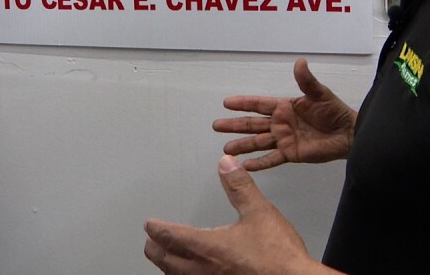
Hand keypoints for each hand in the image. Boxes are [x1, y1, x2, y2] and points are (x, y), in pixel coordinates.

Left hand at [143, 155, 338, 274]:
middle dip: (156, 248)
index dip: (157, 228)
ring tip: (165, 259)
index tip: (150, 224)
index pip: (170, 236)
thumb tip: (226, 165)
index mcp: (207, 247)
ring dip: (167, 266)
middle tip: (151, 240)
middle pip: (166, 260)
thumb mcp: (259, 212)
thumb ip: (240, 187)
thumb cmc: (279, 256)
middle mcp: (203, 270)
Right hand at [212, 58, 355, 170]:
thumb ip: (306, 80)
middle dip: (235, 125)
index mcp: (284, 107)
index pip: (259, 105)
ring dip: (242, 145)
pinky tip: (246, 166)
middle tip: (216, 125)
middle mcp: (280, 123)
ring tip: (226, 149)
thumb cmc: (334, 111)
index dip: (243, 103)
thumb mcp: (319, 93)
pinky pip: (272, 158)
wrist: (348, 134)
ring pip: (258, 142)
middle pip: (253, 124)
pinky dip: (259, 163)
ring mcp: (284, 139)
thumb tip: (300, 61)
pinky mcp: (291, 154)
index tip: (227, 103)